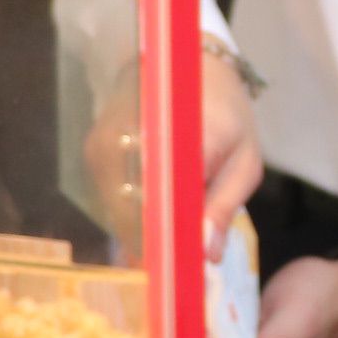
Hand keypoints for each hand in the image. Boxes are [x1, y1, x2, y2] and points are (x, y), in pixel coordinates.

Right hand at [78, 44, 265, 247]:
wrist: (193, 66)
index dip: (171, 243)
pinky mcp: (93, 151)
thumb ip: (223, 207)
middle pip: (133, 215)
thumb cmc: (226, 115)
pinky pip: (108, 199)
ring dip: (141, 231)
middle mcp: (133, 139)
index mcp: (181, 137)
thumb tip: (205, 255)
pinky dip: (129, 215)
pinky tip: (152, 214)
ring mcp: (107, 144)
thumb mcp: (244, 163)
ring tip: (169, 236)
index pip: (166, 203)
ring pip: (116, 212)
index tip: (180, 270)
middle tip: (177, 263)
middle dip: (155, 244)